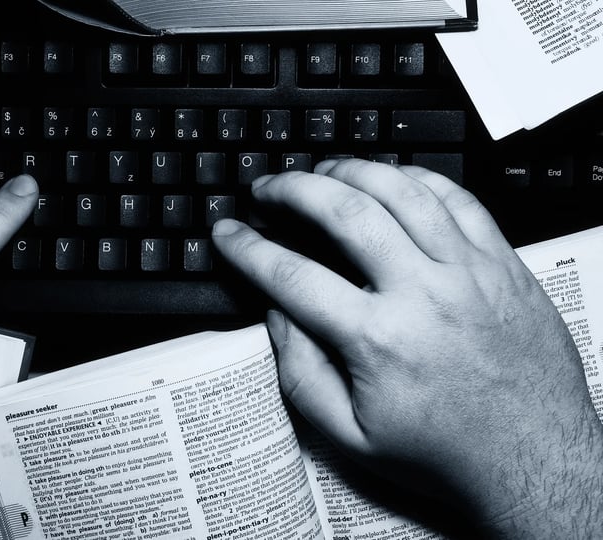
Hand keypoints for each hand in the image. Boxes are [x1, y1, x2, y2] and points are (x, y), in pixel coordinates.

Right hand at [211, 159, 602, 535]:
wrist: (533, 457)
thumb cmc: (441, 450)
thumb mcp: (349, 434)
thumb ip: (299, 372)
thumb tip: (276, 312)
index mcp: (377, 340)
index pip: (291, 275)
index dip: (247, 247)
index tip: (228, 233)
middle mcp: (423, 294)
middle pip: (344, 212)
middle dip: (293, 189)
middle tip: (268, 188)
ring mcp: (468, 272)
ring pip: (401, 191)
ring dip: (351, 171)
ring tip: (322, 172)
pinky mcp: (501, 264)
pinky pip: (457, 198)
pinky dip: (417, 178)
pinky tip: (391, 181)